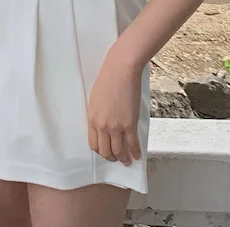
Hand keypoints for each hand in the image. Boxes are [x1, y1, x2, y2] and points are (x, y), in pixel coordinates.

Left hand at [87, 48, 143, 165]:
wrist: (121, 69)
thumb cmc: (107, 79)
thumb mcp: (95, 99)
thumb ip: (98, 115)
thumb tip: (103, 125)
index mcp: (92, 119)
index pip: (94, 144)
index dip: (100, 151)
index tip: (105, 152)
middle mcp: (103, 126)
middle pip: (106, 151)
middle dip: (112, 158)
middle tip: (116, 158)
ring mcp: (116, 127)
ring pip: (119, 151)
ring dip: (124, 158)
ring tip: (127, 160)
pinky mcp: (130, 124)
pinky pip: (132, 144)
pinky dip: (135, 152)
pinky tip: (137, 155)